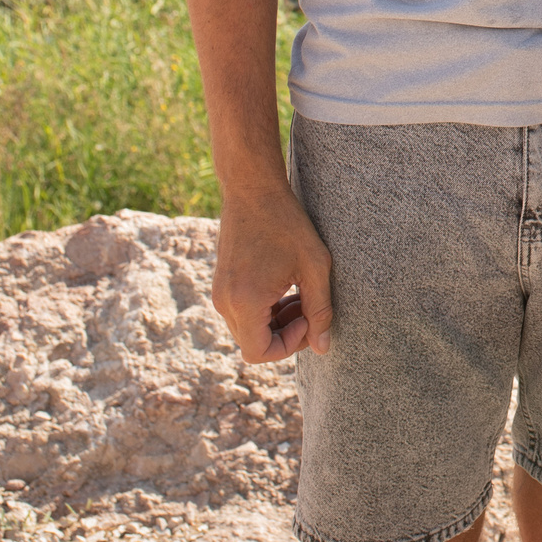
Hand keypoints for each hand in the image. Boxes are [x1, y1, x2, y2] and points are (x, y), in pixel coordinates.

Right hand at [211, 184, 334, 361]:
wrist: (252, 188)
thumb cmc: (287, 223)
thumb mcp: (314, 267)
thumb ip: (320, 310)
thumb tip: (322, 348)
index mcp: (245, 301)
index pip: (260, 353)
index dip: (289, 345)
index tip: (309, 317)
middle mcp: (224, 302)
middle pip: (253, 344)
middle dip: (286, 332)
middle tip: (309, 304)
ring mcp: (219, 292)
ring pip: (249, 329)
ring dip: (277, 322)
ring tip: (301, 294)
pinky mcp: (221, 283)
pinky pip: (242, 312)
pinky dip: (265, 309)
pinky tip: (286, 286)